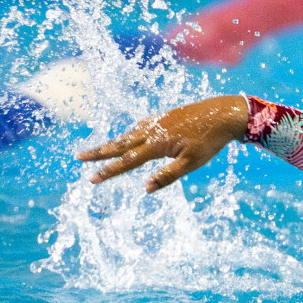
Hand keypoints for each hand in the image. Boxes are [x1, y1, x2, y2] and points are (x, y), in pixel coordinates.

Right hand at [76, 95, 249, 192]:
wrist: (224, 113)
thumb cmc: (210, 141)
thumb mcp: (191, 163)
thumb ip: (168, 176)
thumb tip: (146, 189)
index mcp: (157, 144)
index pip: (127, 161)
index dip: (109, 171)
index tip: (91, 179)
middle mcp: (152, 130)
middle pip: (120, 144)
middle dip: (99, 152)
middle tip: (79, 157)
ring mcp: (157, 121)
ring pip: (129, 134)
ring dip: (112, 142)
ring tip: (98, 150)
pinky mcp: (165, 116)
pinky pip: (141, 126)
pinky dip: (130, 133)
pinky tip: (130, 135)